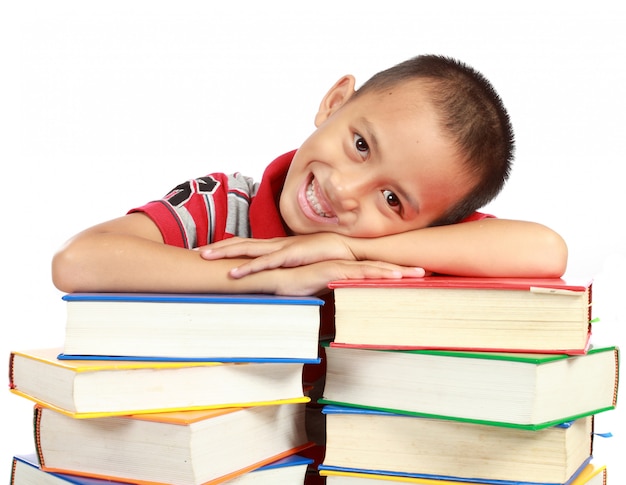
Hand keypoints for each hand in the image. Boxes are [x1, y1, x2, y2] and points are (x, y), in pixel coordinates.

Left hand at [199, 233, 360, 277]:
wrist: (350, 249)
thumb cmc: (327, 256)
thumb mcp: (301, 265)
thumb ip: (288, 270)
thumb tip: (276, 280)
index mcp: (276, 246)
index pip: (246, 245)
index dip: (226, 247)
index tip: (206, 252)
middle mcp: (275, 244)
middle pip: (240, 243)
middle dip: (216, 247)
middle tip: (195, 252)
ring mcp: (282, 248)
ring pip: (247, 249)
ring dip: (224, 253)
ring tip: (204, 257)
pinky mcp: (292, 255)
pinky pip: (266, 262)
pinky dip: (248, 266)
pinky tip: (233, 273)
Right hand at [269, 260, 425, 295]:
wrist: (271, 280)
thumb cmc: (293, 287)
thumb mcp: (321, 294)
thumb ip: (338, 297)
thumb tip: (350, 310)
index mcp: (344, 270)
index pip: (373, 272)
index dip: (394, 274)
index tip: (415, 278)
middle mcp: (343, 265)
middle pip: (378, 267)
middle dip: (403, 270)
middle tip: (427, 273)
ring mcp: (337, 265)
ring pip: (372, 268)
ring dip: (395, 271)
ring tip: (416, 275)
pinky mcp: (329, 271)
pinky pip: (357, 273)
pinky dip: (375, 274)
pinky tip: (391, 276)